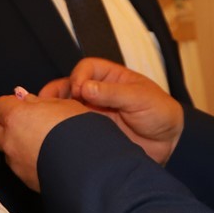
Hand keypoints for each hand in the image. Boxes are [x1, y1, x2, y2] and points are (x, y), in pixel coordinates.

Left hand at [0, 94, 89, 189]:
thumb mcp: (65, 105)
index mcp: (17, 117)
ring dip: (17, 147)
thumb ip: (41, 103)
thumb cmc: (80, 131)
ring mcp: (16, 163)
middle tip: (27, 125)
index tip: (24, 105)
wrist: (90, 166)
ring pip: (7, 152)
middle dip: (7, 128)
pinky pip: (20, 168)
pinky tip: (47, 159)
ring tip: (41, 145)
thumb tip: (29, 100)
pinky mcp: (26, 181)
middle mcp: (10, 141)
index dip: (11, 105)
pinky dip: (28, 163)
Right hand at [63, 58, 183, 164]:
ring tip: (45, 116)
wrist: (168, 144)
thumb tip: (85, 87)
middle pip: (71, 85)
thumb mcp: (140, 98)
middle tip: (53, 105)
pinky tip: (53, 131)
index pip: (87, 68)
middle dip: (59, 92)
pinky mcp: (91, 131)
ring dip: (55, 109)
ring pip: (66, 106)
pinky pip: (71, 127)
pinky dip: (60, 128)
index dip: (80, 76)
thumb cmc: (160, 113)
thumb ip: (114, 93)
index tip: (80, 91)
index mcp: (112, 78)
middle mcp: (99, 93)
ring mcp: (93, 112)